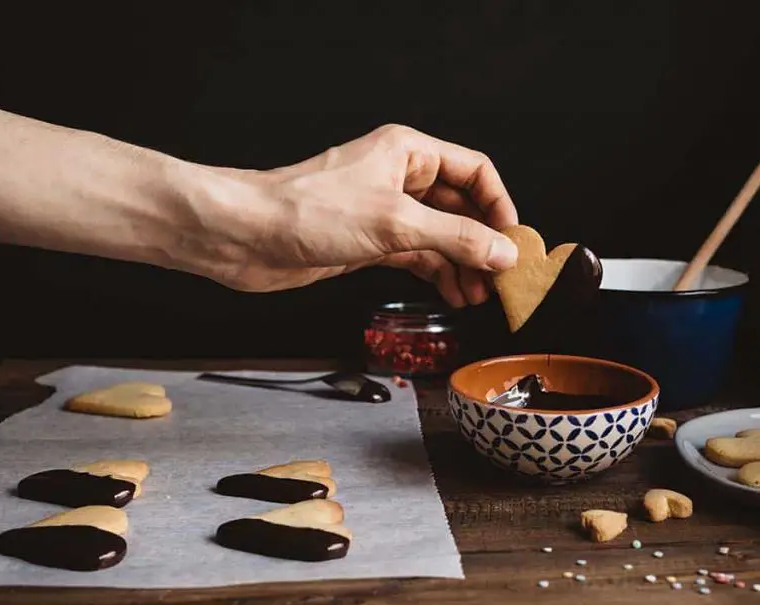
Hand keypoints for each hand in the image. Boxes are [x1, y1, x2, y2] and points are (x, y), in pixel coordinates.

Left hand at [205, 124, 519, 306]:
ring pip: (440, 236)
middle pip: (460, 208)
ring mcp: (384, 211)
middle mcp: (399, 178)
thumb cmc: (306, 211)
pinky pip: (417, 256)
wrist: (245, 236)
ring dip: (462, 265)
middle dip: (483, 243)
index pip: (474, 173)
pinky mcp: (369, 241)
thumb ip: (455, 239)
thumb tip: (503, 252)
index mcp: (408, 153)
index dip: (499, 207)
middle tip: (502, 279)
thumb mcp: (395, 224)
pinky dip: (437, 275)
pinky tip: (452, 294)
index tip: (514, 243)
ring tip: (479, 296)